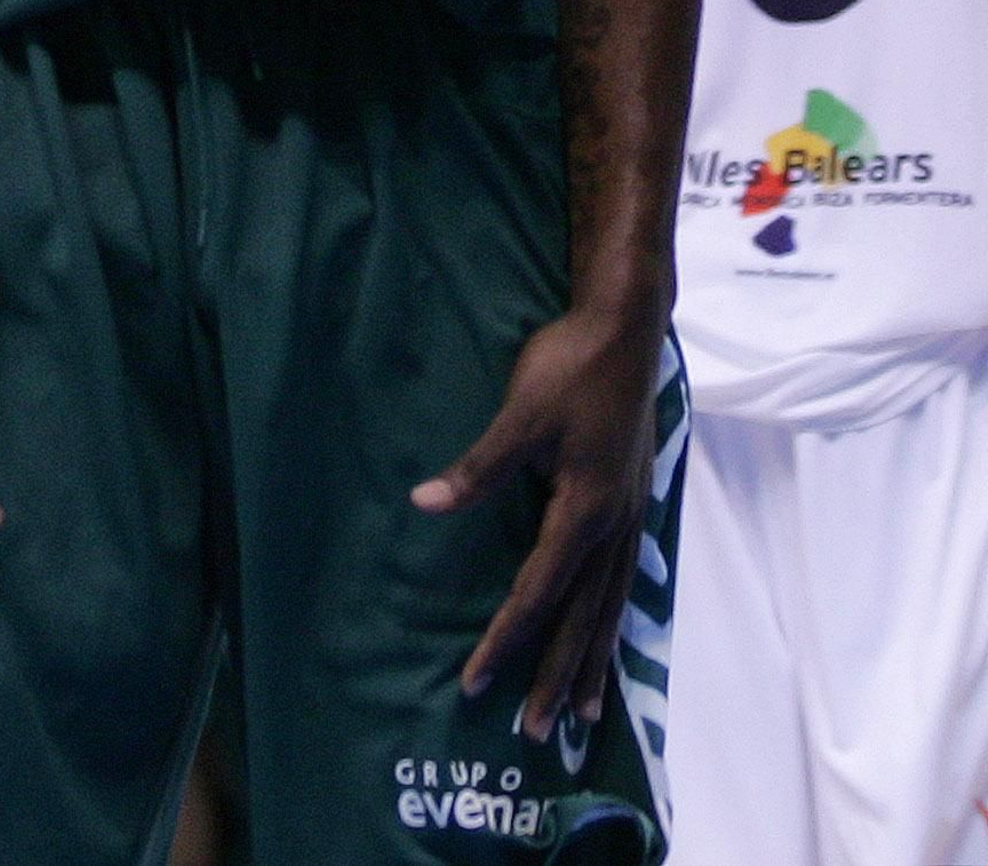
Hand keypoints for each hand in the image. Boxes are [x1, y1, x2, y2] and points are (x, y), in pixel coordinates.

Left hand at [411, 307, 658, 739]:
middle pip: (583, 617)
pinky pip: (625, 578)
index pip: (537, 593)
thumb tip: (424, 504)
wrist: (627, 327)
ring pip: (612, 605)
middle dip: (558, 675)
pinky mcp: (635, 499)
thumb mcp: (520, 416)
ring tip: (586, 711)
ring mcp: (631, 514)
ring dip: (594, 658)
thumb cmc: (569, 367)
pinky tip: (609, 632)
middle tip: (538, 732)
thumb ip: (477, 468)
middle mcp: (614, 525)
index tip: (478, 681)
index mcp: (583, 511)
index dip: (506, 640)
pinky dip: (614, 618)